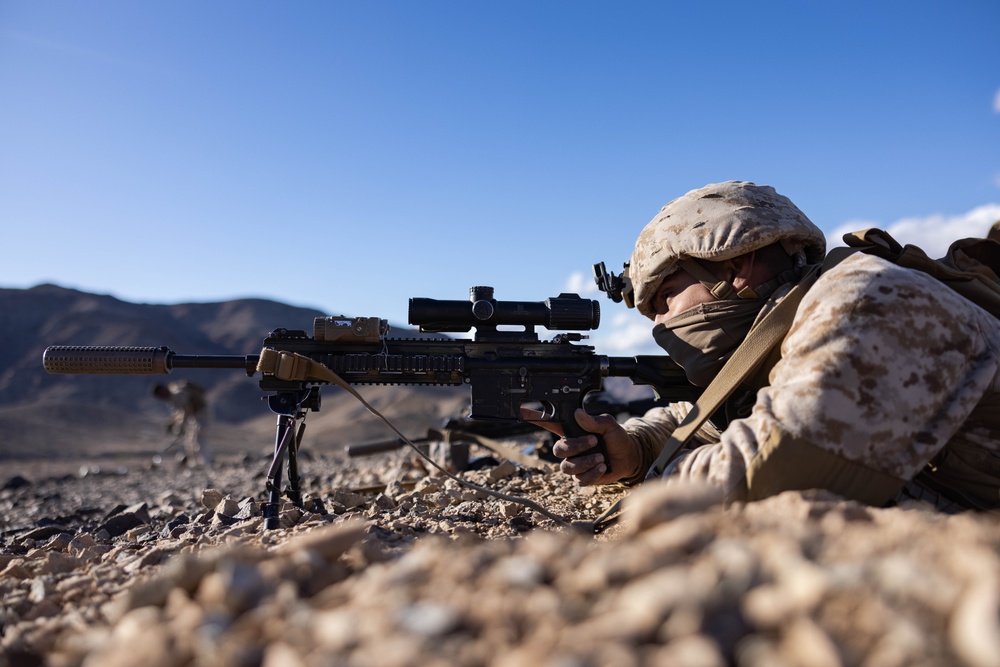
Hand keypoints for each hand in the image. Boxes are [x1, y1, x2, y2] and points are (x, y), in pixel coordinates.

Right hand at [520, 407, 638, 485]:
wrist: (629, 457)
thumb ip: (594, 420)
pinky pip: (579, 480)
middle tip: (593, 442)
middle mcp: (571, 448)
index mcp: (573, 431)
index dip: (536, 418)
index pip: (551, 424)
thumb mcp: (609, 425)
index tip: (524, 410)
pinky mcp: (583, 477)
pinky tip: (602, 467)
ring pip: (567, 467)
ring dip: (585, 462)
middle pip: (557, 450)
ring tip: (601, 458)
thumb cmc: (617, 438)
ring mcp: (576, 463)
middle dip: (575, 447)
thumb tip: (579, 414)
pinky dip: (592, 474)